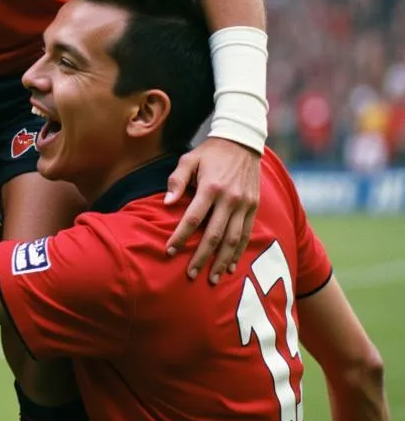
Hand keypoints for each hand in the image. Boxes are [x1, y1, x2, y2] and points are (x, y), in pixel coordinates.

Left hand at [164, 138, 261, 281]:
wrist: (242, 142)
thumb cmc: (209, 152)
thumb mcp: (189, 159)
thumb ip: (177, 180)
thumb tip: (166, 203)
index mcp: (211, 187)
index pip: (193, 218)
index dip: (180, 236)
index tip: (169, 250)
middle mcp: (230, 199)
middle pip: (214, 235)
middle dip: (201, 257)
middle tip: (191, 274)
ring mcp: (244, 205)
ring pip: (233, 240)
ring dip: (221, 261)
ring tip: (211, 278)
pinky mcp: (254, 207)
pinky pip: (246, 234)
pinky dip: (238, 252)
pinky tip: (230, 266)